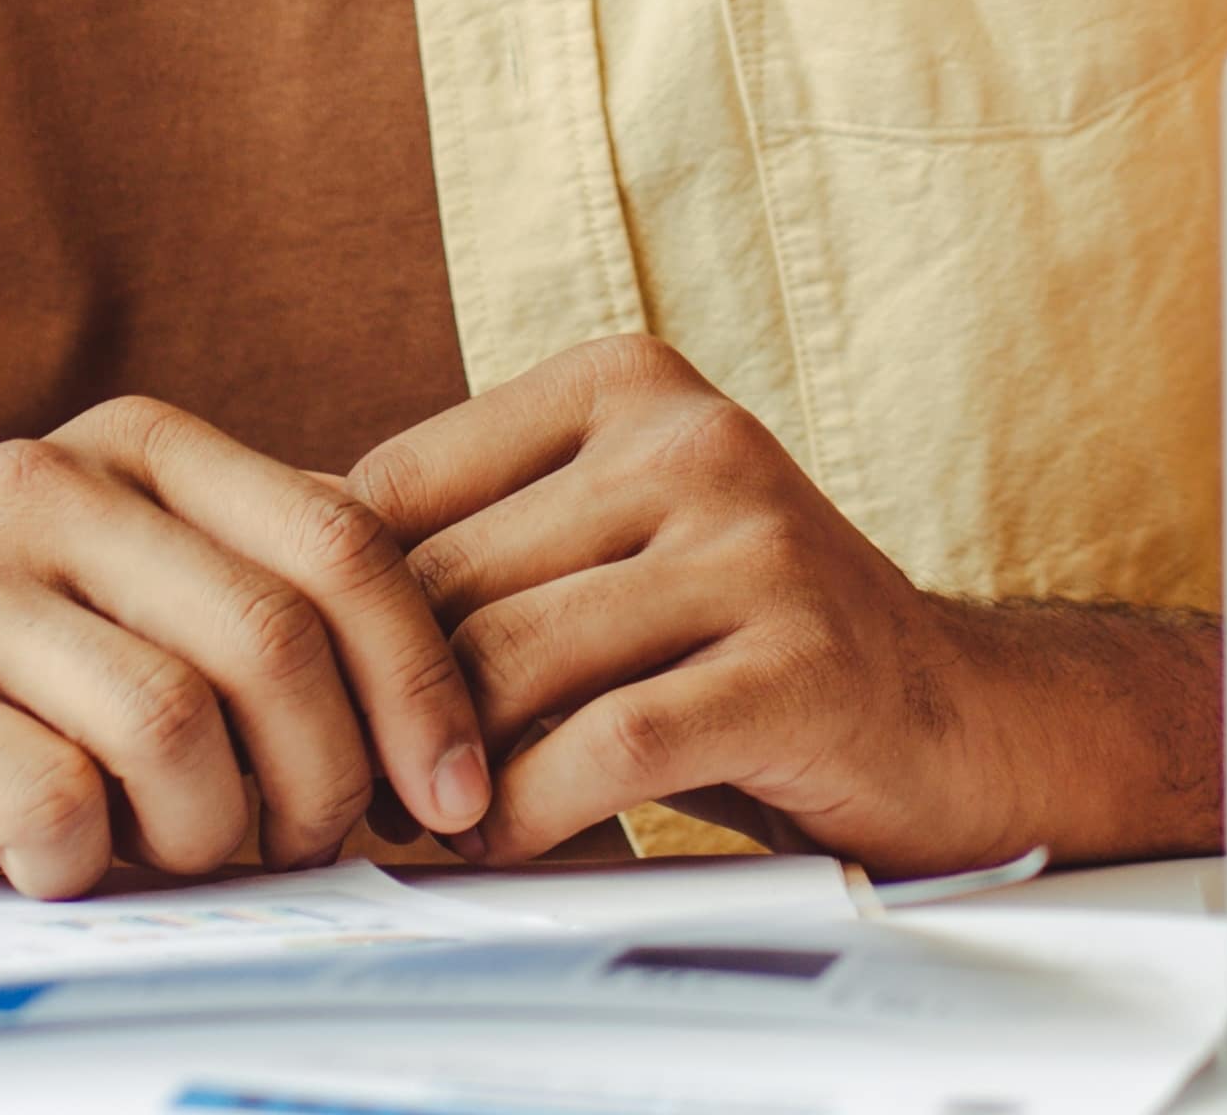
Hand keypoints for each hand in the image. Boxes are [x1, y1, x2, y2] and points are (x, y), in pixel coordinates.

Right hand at [0, 398, 492, 892]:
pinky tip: (55, 866)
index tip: (451, 799)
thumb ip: (270, 621)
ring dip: (200, 836)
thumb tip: (465, 726)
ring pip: (169, 724)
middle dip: (321, 780)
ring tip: (168, 859)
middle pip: (273, 638)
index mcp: (140, 451)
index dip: (423, 682)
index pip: (346, 541)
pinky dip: (79, 863)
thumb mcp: (140, 619)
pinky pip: (47, 796)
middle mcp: (48, 484)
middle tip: (298, 852)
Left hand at [352, 336, 1215, 869]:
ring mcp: (755, 547)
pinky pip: (607, 745)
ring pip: (512, 663)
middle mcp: (693, 440)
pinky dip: (534, 811)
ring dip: (444, 771)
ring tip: (423, 822)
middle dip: (382, 705)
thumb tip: (267, 568)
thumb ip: (475, 541)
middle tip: (348, 787)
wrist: (959, 721)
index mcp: (626, 384)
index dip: (337, 609)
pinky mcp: (796, 664)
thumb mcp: (610, 548)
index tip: (314, 696)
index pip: (399, 485)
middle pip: (447, 582)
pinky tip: (514, 842)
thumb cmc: (742, 644)